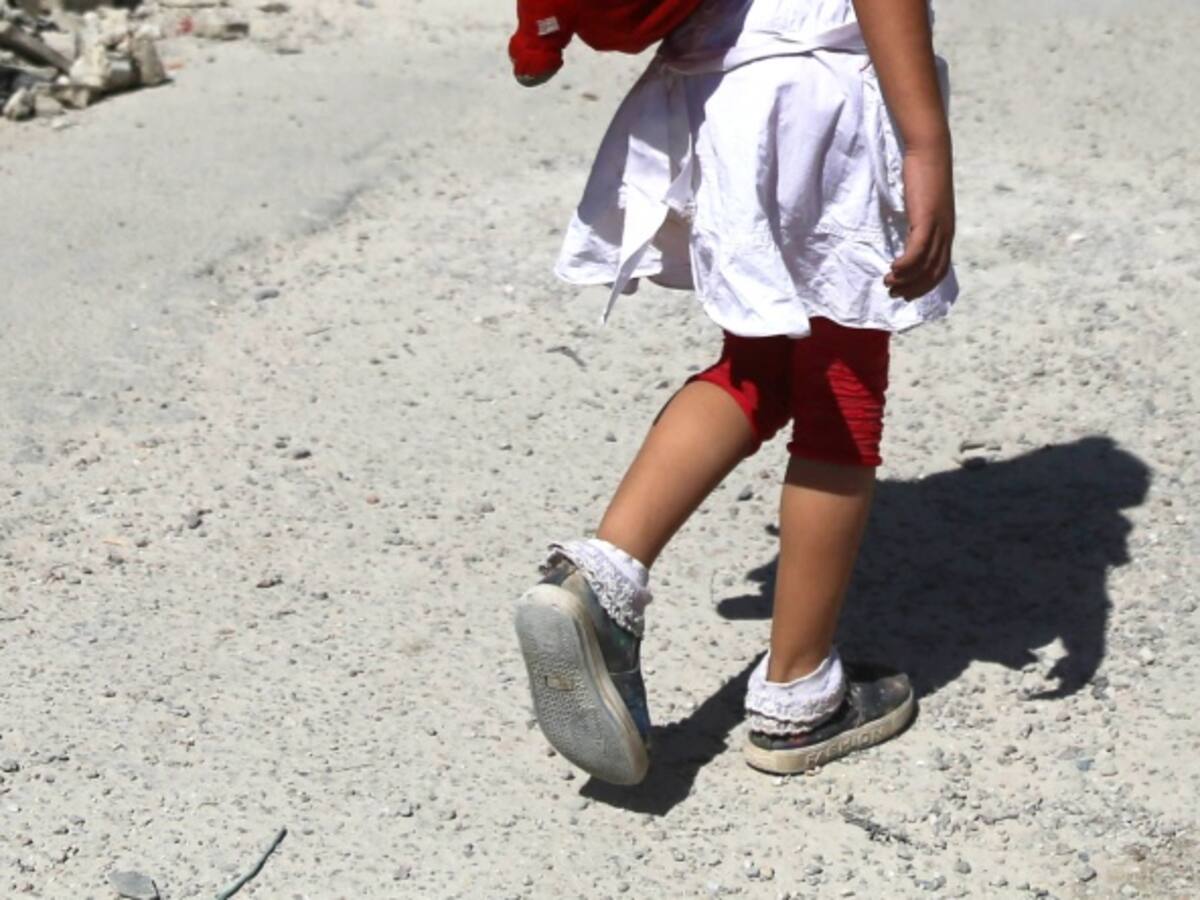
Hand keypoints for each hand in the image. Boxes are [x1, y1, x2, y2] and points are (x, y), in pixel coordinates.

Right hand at [886, 142, 955, 300]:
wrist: (930, 151)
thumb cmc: (923, 174)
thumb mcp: (923, 205)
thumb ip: (919, 222)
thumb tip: (907, 235)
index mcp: (946, 231)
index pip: (940, 270)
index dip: (923, 286)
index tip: (906, 293)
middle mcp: (945, 233)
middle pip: (933, 272)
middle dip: (914, 288)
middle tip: (894, 294)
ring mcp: (938, 227)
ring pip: (925, 265)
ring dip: (906, 279)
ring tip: (888, 283)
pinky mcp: (927, 219)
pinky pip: (917, 251)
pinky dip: (906, 264)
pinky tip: (892, 269)